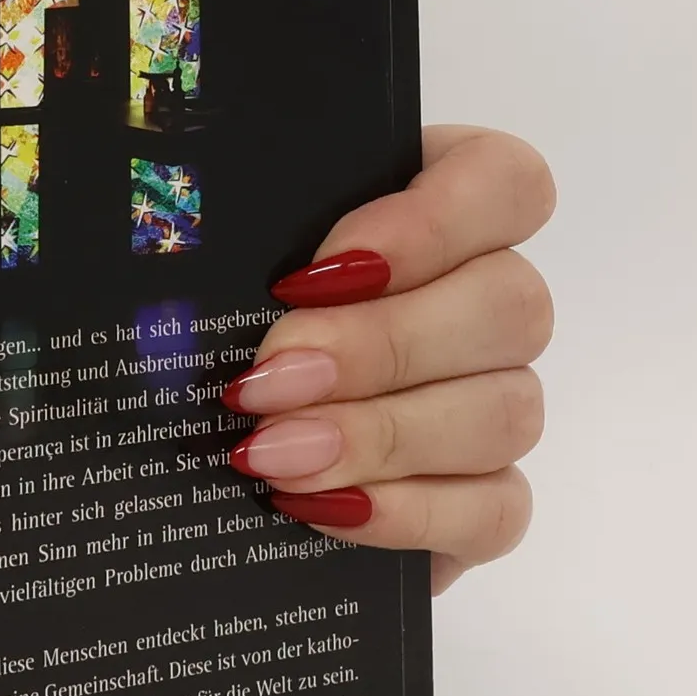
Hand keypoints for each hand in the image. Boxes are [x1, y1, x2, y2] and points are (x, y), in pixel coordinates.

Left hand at [223, 126, 555, 593]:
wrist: (203, 449)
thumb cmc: (214, 319)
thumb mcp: (219, 255)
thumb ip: (231, 230)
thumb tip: (187, 233)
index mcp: (441, 208)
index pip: (505, 183)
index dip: (433, 223)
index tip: (322, 270)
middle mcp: (488, 301)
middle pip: (509, 306)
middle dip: (380, 348)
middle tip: (268, 381)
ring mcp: (498, 402)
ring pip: (507, 411)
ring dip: (383, 436)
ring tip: (275, 454)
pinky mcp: (485, 499)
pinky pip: (495, 510)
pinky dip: (409, 513)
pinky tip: (320, 507)